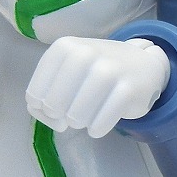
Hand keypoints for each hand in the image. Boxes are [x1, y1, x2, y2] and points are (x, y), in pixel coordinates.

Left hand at [26, 37, 169, 137]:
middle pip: (53, 105)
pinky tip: (97, 127)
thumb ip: (46, 94)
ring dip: (78, 122)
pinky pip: (101, 122)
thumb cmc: (97, 71)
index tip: (52, 109)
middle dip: (59, 117)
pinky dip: (96, 128)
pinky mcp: (129, 88)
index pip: (35, 93)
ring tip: (83, 119)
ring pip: (77, 115)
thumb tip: (49, 117)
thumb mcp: (68, 72)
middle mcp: (85, 53)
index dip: (40, 109)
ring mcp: (109, 69)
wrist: (142, 65)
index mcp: (65, 47)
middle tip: (70, 115)